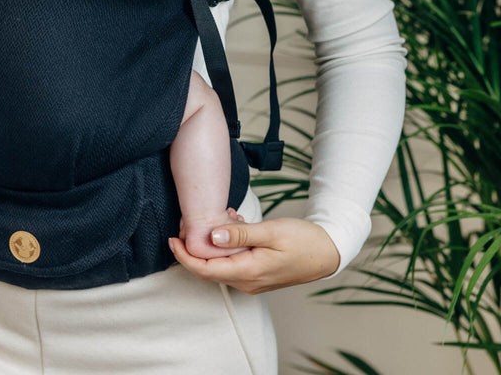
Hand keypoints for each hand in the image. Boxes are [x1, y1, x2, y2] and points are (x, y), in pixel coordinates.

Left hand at [168, 217, 339, 293]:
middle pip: (209, 269)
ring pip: (220, 265)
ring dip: (213, 245)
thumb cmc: (303, 240)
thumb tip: (212, 237)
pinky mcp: (257, 275)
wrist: (328, 252)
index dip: (184, 256)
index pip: (204, 269)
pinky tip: (236, 226)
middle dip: (195, 247)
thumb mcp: (270, 231)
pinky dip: (226, 246)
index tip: (172, 239)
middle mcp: (247, 282)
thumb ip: (240, 234)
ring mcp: (252, 281)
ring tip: (222, 218)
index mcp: (248, 272)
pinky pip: (233, 264)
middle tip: (191, 222)